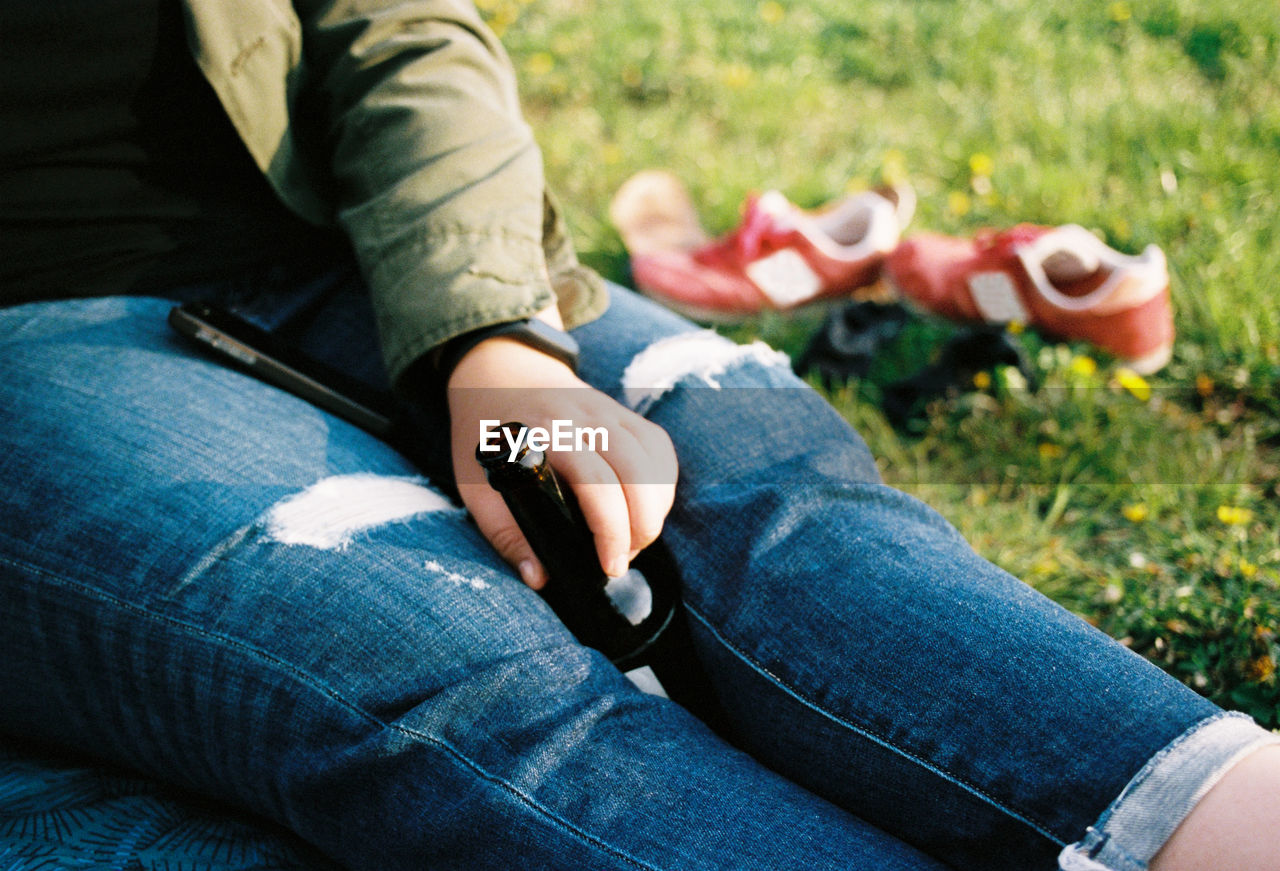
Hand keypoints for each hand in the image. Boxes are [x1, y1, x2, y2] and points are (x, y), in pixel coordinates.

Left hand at [447, 308, 676, 588]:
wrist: (497, 373)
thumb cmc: (484, 435)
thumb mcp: (474, 484)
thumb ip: (504, 532)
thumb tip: (539, 577)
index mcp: (542, 433)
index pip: (593, 480)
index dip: (610, 528)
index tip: (610, 566)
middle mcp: (581, 415)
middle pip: (633, 471)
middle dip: (640, 525)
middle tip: (625, 560)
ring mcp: (607, 410)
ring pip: (652, 459)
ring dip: (656, 507)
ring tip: (637, 539)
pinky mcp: (623, 411)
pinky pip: (657, 447)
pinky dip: (663, 482)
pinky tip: (649, 507)